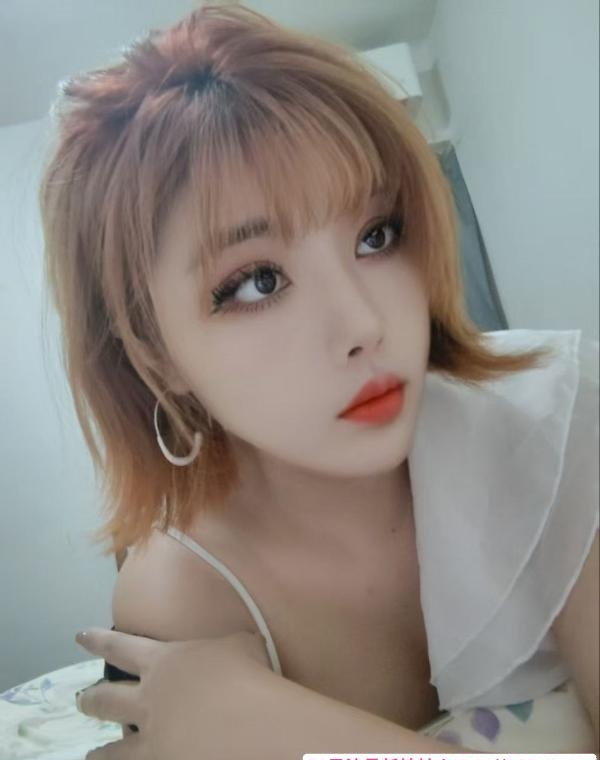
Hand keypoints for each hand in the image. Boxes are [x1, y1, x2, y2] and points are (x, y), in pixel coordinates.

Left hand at [75, 627, 273, 759]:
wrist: (253, 723)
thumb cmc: (247, 674)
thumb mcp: (241, 645)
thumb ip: (227, 645)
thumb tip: (237, 646)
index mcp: (163, 662)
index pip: (120, 646)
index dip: (98, 640)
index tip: (80, 636)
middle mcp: (148, 701)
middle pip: (106, 700)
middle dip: (90, 700)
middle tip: (81, 701)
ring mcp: (152, 740)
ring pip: (113, 750)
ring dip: (101, 753)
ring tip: (91, 756)